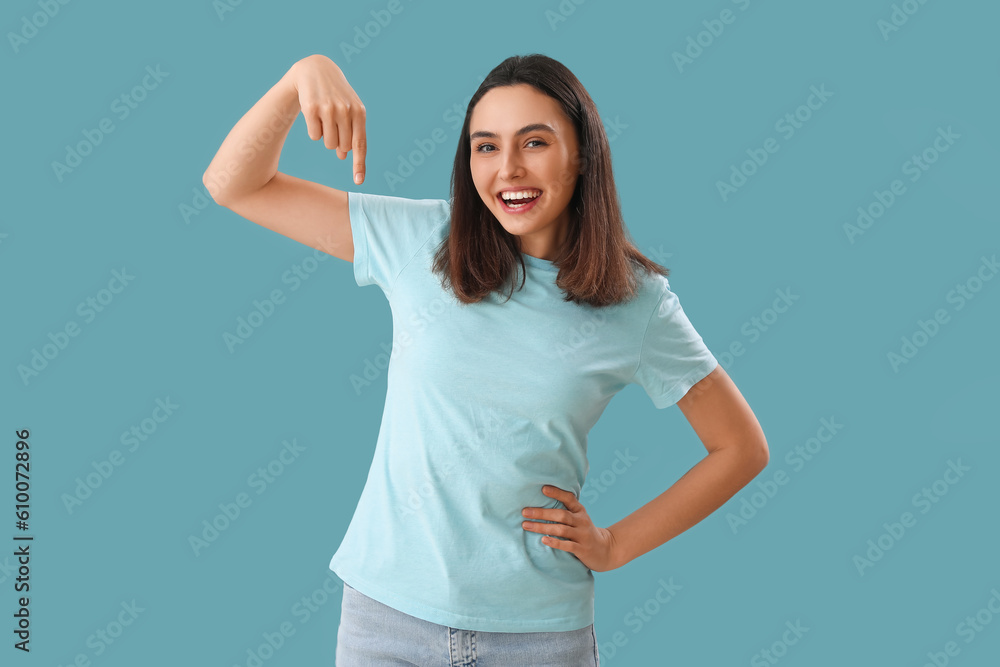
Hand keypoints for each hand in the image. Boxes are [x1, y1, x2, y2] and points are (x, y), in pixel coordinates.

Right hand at [287, 54, 366, 183]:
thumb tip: (344, 156)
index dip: (359, 164)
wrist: (315, 69)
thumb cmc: (335, 94)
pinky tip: (313, 115)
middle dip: (337, 144)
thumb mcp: (347, 111)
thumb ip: (350, 132)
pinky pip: (314, 136)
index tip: (358, 181)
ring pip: (328, 144)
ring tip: (324, 119)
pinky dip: (314, 131)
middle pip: (342, 147)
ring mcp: (328, 109)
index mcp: (359, 112)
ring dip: (325, 138)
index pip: (360, 144)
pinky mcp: (311, 109)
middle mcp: (345, 110)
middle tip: (333, 127)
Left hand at [522, 485, 619, 571]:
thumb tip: (540, 502)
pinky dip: (555, 542)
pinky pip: (567, 545)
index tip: (543, 489)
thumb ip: (565, 511)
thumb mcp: (579, 518)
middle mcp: (582, 521)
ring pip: (561, 529)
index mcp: (580, 511)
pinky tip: (544, 540)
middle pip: (561, 515)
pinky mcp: (582, 549)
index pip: (569, 498)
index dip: (557, 493)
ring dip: (542, 527)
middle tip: (525, 512)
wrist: (605, 550)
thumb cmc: (584, 532)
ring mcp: (582, 535)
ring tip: (527, 526)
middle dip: (541, 513)